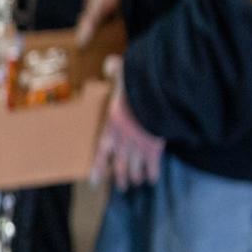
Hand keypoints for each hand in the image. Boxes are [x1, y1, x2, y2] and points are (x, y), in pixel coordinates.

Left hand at [91, 57, 164, 190]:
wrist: (157, 94)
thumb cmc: (138, 83)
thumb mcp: (124, 72)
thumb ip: (115, 69)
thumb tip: (110, 64)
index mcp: (112, 126)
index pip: (101, 151)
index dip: (98, 168)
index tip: (94, 182)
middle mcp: (123, 140)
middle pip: (119, 165)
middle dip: (120, 177)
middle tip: (121, 186)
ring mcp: (139, 146)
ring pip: (134, 168)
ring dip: (135, 177)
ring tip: (136, 182)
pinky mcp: (155, 147)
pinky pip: (152, 165)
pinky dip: (153, 173)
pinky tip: (153, 179)